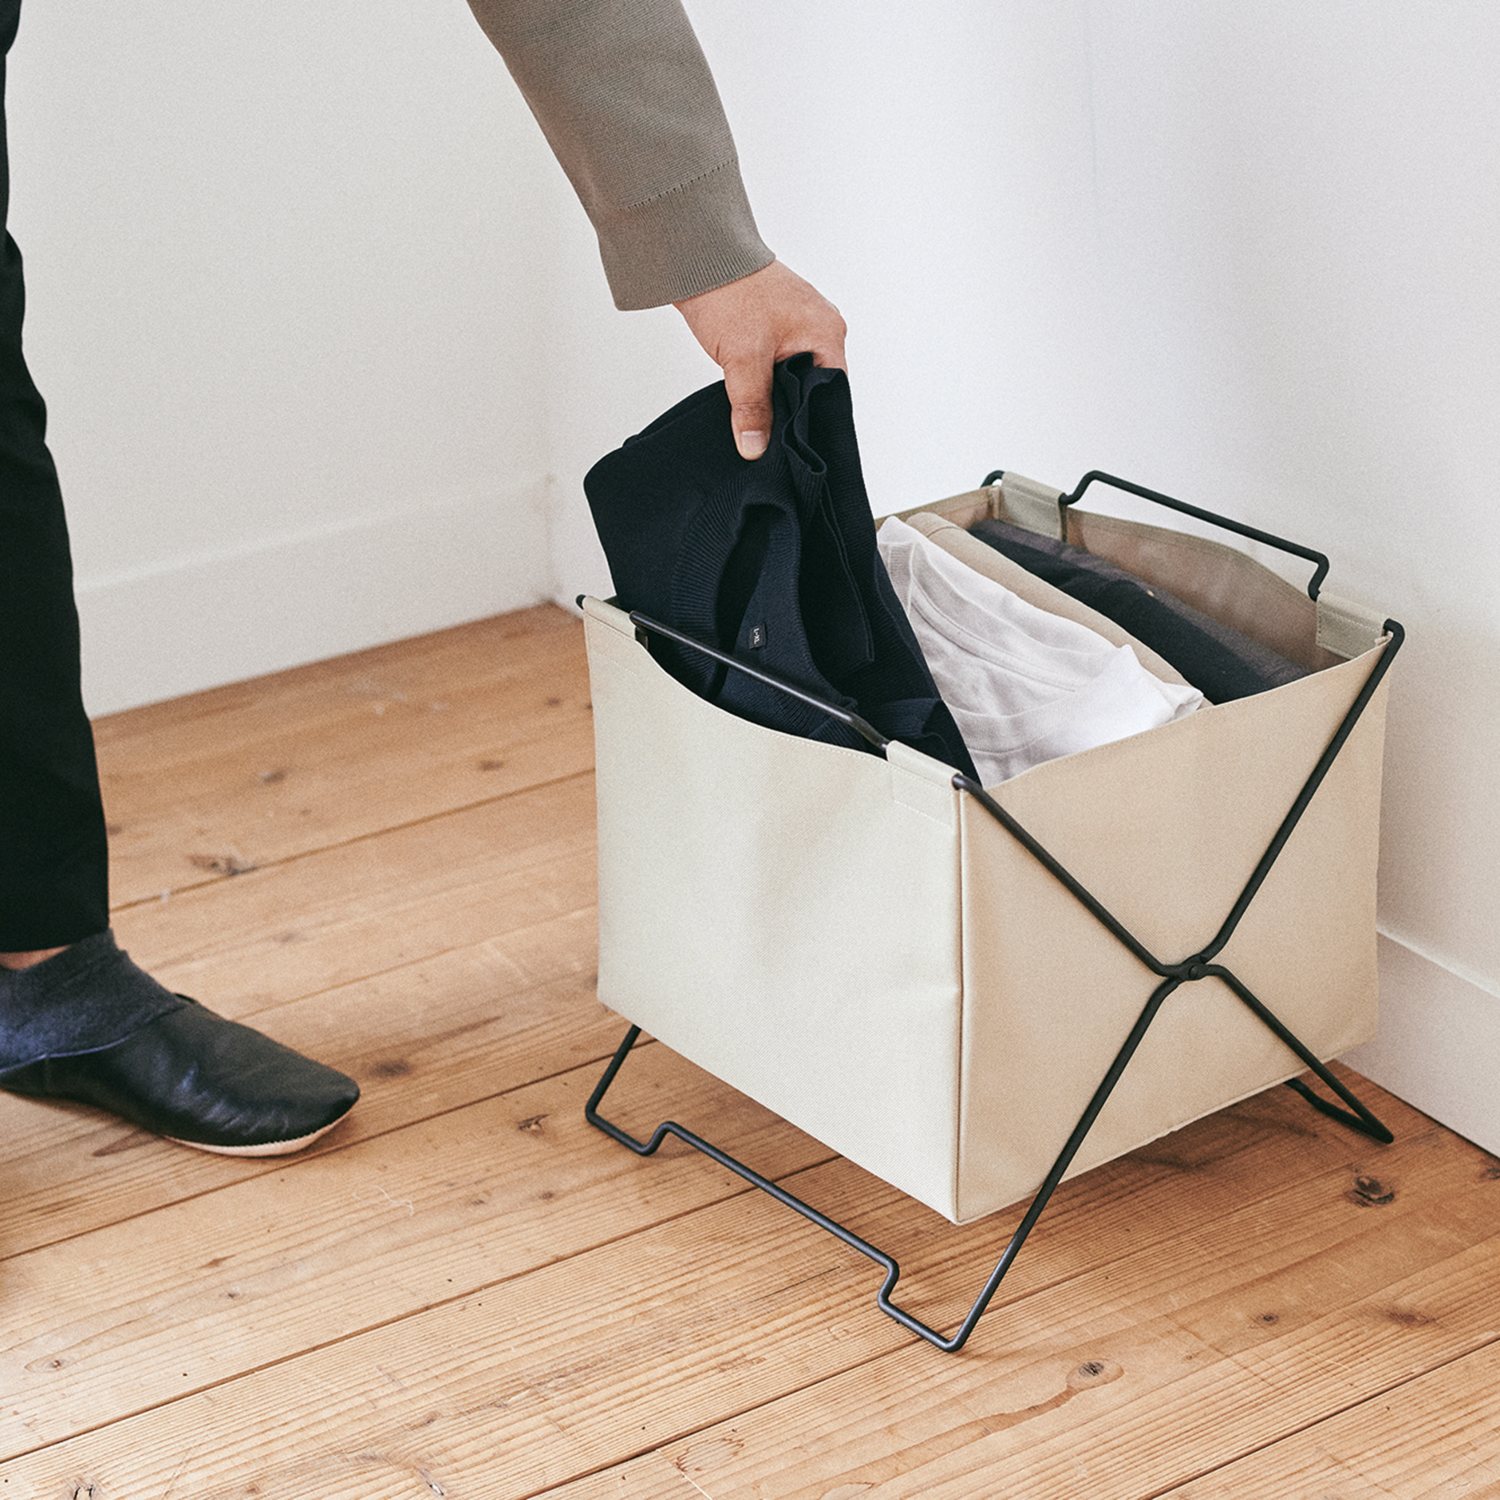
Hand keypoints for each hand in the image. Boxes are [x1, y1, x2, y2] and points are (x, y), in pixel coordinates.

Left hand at [674, 260, 846, 459]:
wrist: (700, 254)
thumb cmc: (729, 294)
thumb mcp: (742, 361)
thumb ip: (752, 407)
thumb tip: (756, 447)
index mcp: (828, 333)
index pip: (832, 393)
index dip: (813, 421)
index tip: (793, 444)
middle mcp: (822, 325)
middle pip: (815, 385)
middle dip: (793, 408)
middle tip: (772, 435)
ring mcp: (802, 320)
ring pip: (796, 372)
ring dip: (777, 391)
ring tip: (760, 414)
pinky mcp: (780, 318)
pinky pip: (783, 357)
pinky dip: (769, 374)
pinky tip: (752, 388)